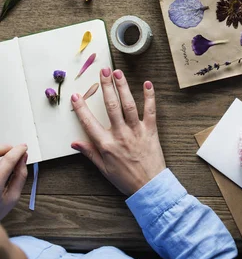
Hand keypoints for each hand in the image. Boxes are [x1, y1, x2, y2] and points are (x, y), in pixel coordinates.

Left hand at [0, 144, 27, 219]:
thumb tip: (23, 160)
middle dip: (8, 149)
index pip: (8, 161)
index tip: (24, 148)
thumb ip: (21, 177)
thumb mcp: (13, 197)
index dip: (18, 151)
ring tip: (8, 157)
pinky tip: (1, 162)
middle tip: (16, 150)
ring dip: (2, 152)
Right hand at [71, 69, 165, 195]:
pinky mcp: (150, 130)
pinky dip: (149, 97)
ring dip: (123, 87)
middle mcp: (120, 135)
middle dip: (106, 87)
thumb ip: (90, 153)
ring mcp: (136, 131)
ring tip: (118, 73)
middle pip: (111, 106)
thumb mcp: (103, 169)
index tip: (76, 96)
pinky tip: (147, 84)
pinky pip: (150, 111)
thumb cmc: (125, 178)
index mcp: (106, 145)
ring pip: (128, 105)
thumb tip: (75, 143)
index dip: (81, 108)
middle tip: (102, 71)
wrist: (149, 187)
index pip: (89, 123)